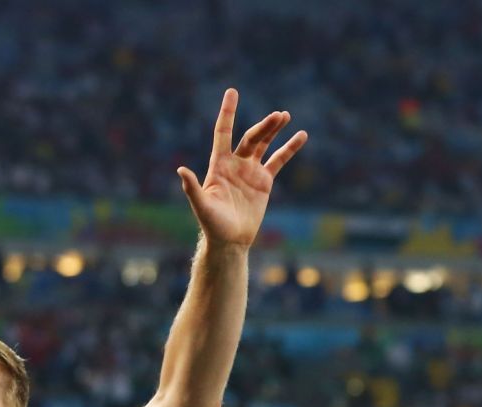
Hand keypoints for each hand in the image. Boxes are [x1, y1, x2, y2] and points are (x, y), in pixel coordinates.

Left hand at [177, 89, 307, 248]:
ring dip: (274, 130)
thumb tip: (181, 170)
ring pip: (264, 145)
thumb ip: (192, 187)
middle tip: (279, 115)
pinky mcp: (264, 182)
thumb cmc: (213, 223)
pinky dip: (289, 149)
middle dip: (264, 126)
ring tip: (285, 116)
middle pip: (251, 138)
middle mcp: (235, 163)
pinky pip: (278, 161)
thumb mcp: (201, 205)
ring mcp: (251, 171)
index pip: (223, 132)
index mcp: (219, 164)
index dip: (228, 113)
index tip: (233, 93)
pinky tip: (300, 136)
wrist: (230, 239)